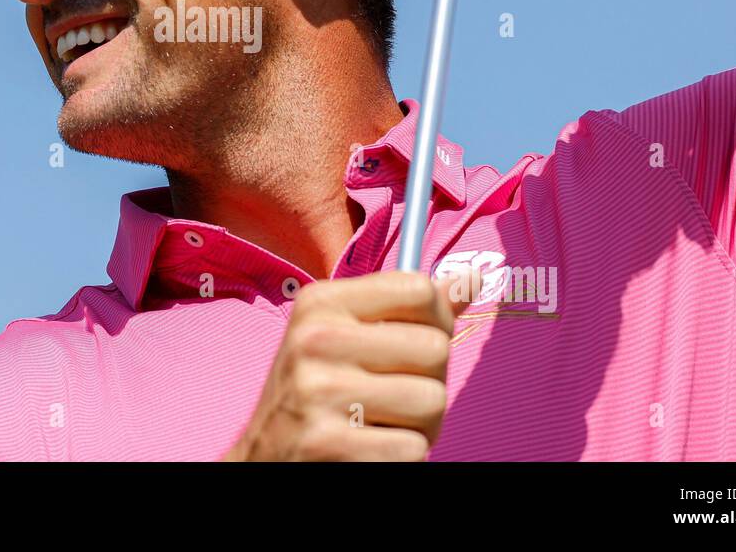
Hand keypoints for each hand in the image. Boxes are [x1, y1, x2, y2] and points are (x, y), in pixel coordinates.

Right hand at [223, 269, 479, 460]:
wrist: (263, 457)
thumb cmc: (318, 391)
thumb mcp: (347, 335)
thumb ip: (409, 309)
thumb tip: (472, 277)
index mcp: (320, 303)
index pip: (418, 289)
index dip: (436, 320)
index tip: (415, 344)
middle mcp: (315, 340)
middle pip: (435, 348)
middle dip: (429, 380)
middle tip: (395, 396)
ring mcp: (320, 393)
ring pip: (433, 402)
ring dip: (420, 425)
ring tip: (383, 424)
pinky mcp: (329, 445)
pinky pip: (413, 449)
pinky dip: (401, 455)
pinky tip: (369, 448)